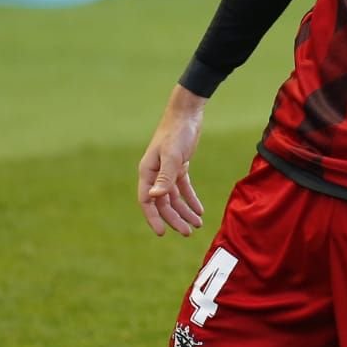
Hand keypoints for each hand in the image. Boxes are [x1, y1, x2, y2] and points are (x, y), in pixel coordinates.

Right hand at [137, 86, 207, 237]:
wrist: (187, 113)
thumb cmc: (176, 132)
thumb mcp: (172, 156)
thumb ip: (164, 177)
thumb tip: (155, 198)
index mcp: (147, 172)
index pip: (147, 201)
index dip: (153, 218)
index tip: (163, 233)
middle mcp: (154, 173)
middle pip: (163, 203)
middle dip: (175, 218)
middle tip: (188, 232)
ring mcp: (166, 170)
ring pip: (174, 197)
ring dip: (185, 211)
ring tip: (198, 224)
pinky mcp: (179, 166)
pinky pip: (183, 188)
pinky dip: (191, 199)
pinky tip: (199, 210)